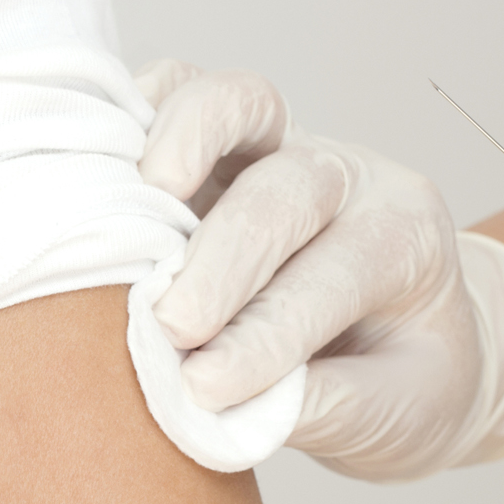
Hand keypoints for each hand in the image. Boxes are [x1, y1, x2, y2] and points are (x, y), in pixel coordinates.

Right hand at [134, 59, 503, 479]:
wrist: (409, 337)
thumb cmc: (402, 375)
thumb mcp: (397, 408)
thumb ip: (320, 405)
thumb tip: (218, 402)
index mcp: (406, 238)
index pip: (340, 272)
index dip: (269, 333)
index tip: (208, 387)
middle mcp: (346, 176)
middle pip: (285, 190)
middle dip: (221, 261)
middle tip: (172, 327)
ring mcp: (277, 145)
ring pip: (236, 104)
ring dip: (180, 142)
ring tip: (135, 200)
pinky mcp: (215, 140)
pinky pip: (176, 94)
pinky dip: (134, 115)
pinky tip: (94, 160)